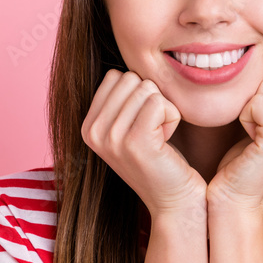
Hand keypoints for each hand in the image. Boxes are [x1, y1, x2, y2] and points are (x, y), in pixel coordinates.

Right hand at [81, 69, 206, 215]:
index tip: (143, 125)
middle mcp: (92, 132)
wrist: (175, 200)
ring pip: (147, 88)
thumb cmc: (161, 158)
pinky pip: (159, 102)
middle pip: (132, 78)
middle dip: (152, 100)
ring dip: (164, 110)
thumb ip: (121, 97)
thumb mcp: (130, 125)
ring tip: (160, 139)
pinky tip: (166, 142)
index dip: (139, 95)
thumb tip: (122, 62)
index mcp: (87, 125)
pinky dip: (172, 118)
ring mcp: (111, 138)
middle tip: (154, 133)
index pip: (116, 76)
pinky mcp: (134, 142)